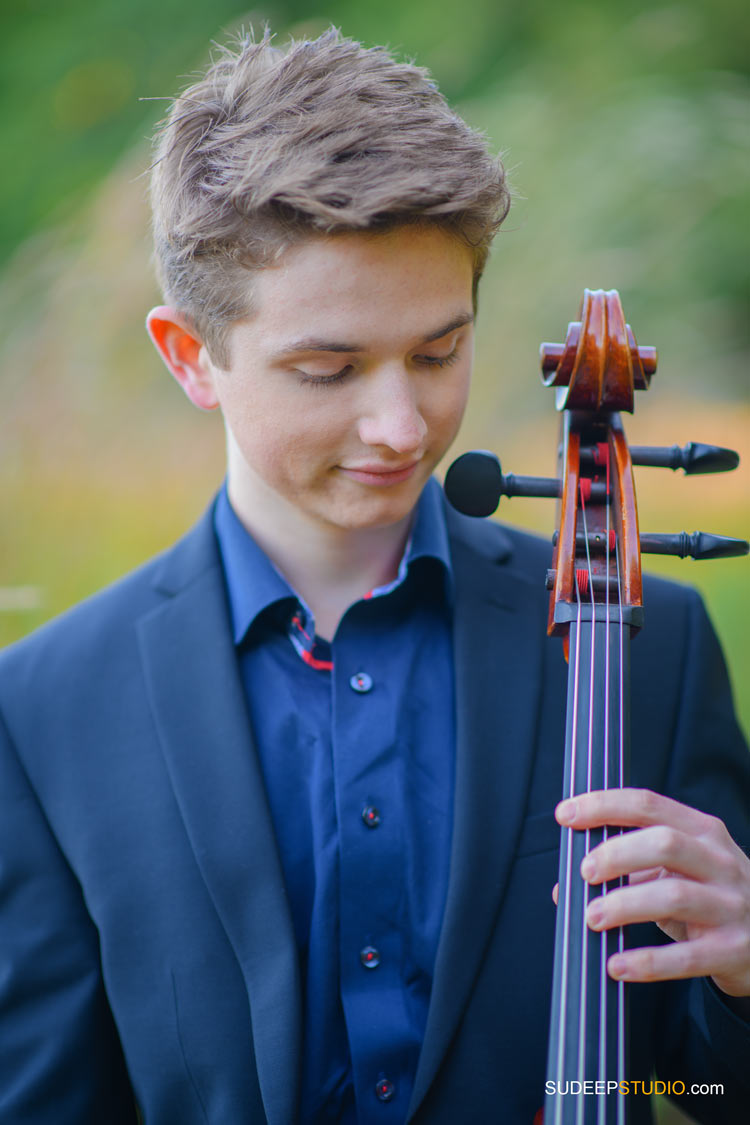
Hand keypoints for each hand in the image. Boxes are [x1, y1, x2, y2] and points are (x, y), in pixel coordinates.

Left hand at [553, 788, 749, 999]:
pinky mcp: (733, 949)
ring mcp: (730, 905)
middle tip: (585, 871)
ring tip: (592, 917)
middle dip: (616, 853)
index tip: (566, 814)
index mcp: (702, 831)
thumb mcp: (679, 871)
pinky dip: (648, 962)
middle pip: (664, 843)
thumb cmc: (712, 897)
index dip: (603, 806)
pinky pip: (687, 957)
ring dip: (624, 904)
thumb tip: (565, 887)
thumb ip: (627, 870)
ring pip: (674, 896)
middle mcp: (719, 861)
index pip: (648, 805)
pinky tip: (618, 965)